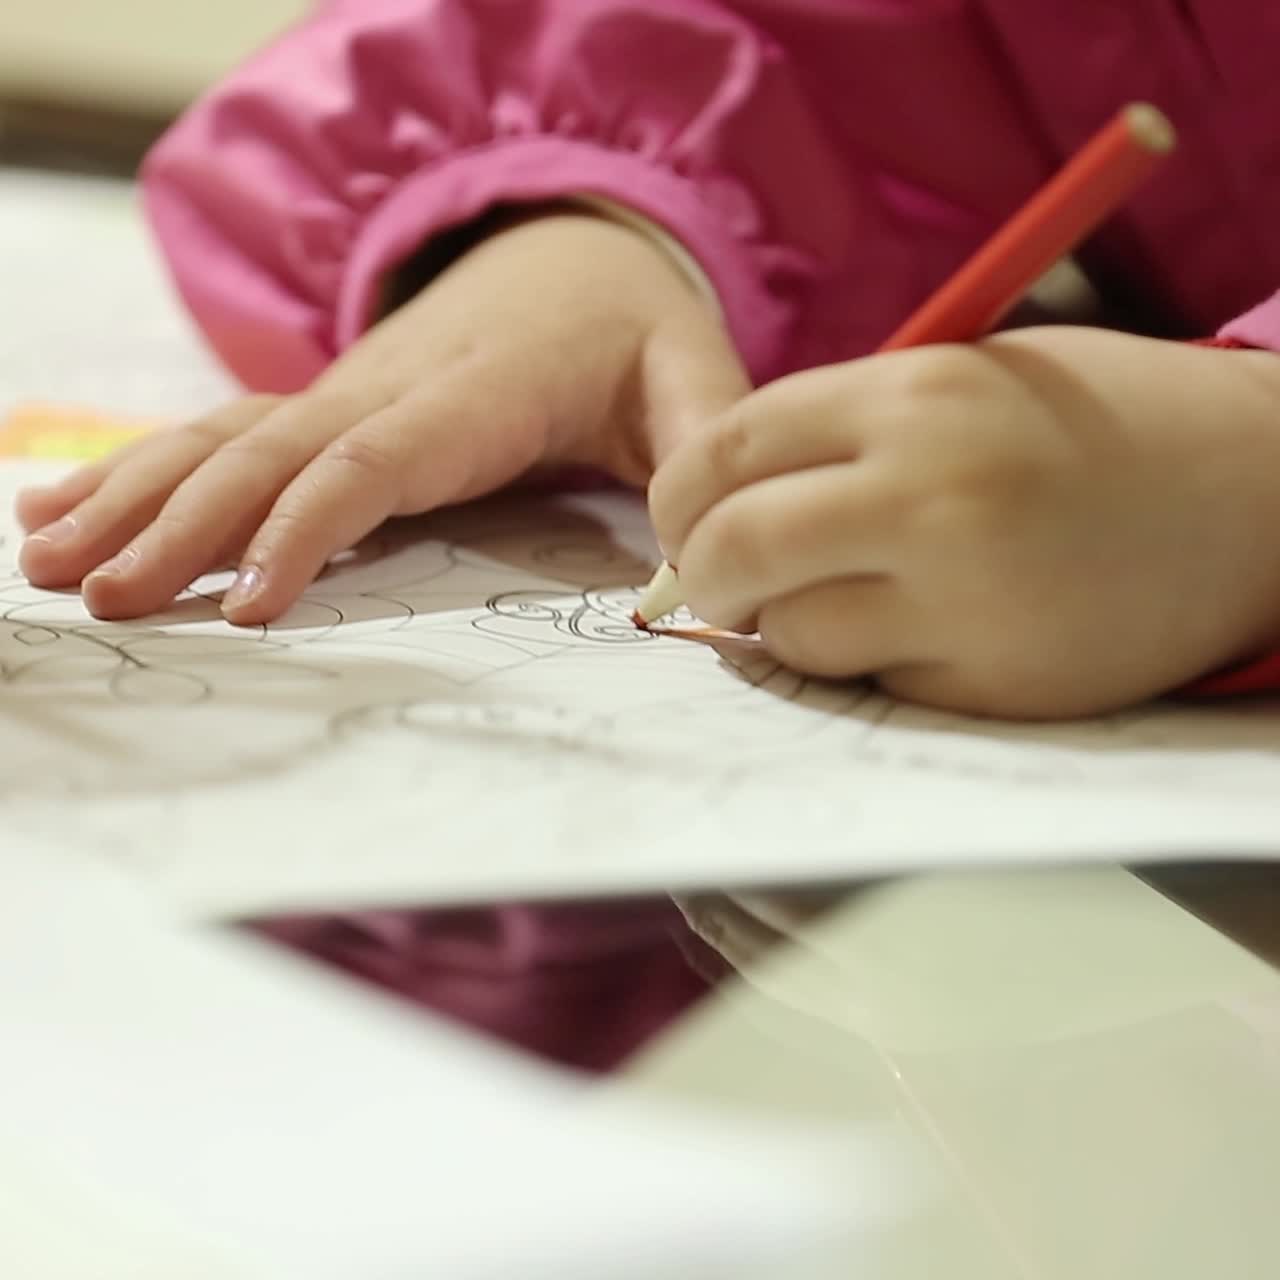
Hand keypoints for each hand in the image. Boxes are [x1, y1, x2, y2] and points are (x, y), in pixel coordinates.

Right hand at [17, 209, 746, 622]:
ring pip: (222, 439)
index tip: (249, 605)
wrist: (577, 254)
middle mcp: (385, 389)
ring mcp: (343, 393)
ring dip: (133, 495)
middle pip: (267, 454)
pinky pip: (221, 434)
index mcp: (472, 395)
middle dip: (180, 524)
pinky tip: (67, 503)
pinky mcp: (325, 406)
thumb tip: (693, 551)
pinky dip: (139, 470)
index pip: (372, 461)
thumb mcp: (690, 374)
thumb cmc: (633, 329)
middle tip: (108, 600)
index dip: (306, 527)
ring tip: (48, 557)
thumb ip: (702, 448)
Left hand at [649, 328, 1279, 717]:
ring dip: (783, 624)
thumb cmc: (1095, 421)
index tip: (684, 520)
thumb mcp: (961, 381)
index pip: (725, 451)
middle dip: (701, 572)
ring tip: (832, 597)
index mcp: (912, 398)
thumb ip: (840, 435)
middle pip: (734, 548)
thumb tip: (718, 507)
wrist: (1254, 491)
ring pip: (791, 634)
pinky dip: (863, 662)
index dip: (681, 495)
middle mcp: (929, 495)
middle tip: (715, 578)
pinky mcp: (995, 682)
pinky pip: (869, 682)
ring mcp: (965, 598)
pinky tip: (914, 629)